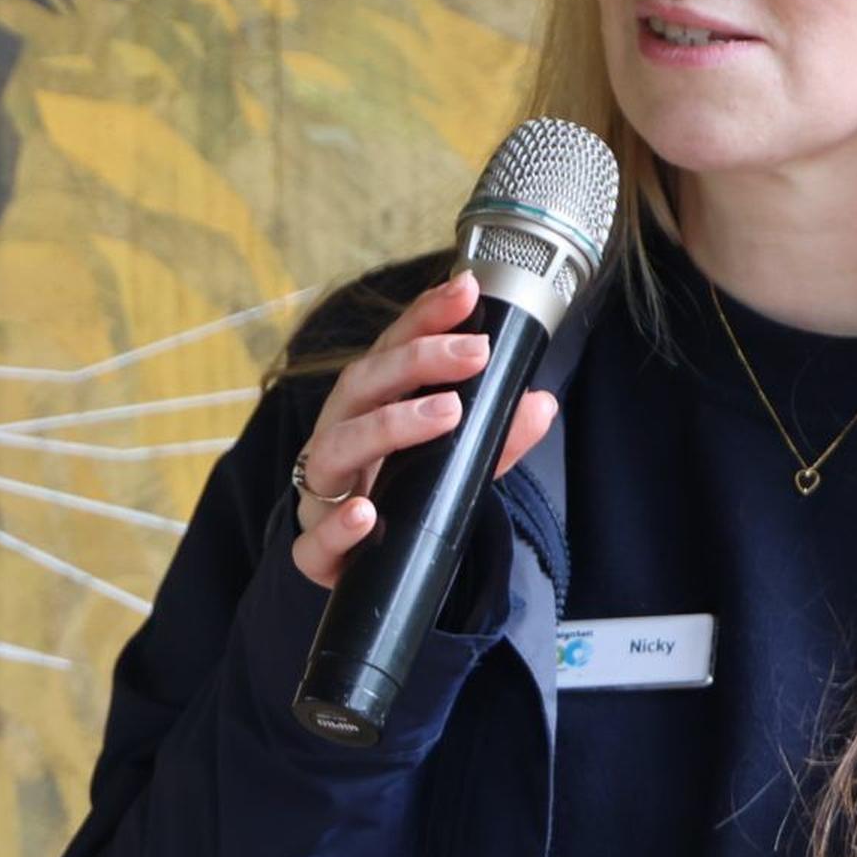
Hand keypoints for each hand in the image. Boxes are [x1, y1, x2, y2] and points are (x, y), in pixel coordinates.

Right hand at [289, 269, 561, 589]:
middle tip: (475, 352)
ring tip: (446, 413)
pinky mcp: (317, 551)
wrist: (364, 567)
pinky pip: (314, 540)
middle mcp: (337, 437)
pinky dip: (338, 527)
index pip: (390, 350)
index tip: (465, 290)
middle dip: (416, 361)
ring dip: (389, 426)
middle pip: (361, 384)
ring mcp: (322, 492)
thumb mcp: (457, 462)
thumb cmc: (402, 497)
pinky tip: (366, 514)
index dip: (424, 318)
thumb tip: (542, 404)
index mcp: (366, 408)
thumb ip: (496, 437)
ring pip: (335, 448)